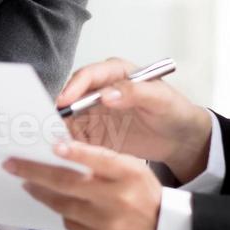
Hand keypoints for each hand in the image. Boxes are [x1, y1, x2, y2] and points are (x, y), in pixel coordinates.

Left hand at [4, 141, 161, 229]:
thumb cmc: (144, 196)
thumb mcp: (133, 169)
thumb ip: (102, 161)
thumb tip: (62, 152)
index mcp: (128, 174)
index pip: (99, 160)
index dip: (76, 153)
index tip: (55, 146)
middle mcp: (118, 199)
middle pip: (68, 184)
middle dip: (35, 172)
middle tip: (13, 164)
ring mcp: (107, 224)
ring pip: (63, 206)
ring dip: (41, 193)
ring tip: (29, 183)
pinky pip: (71, 225)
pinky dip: (64, 213)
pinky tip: (63, 206)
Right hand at [56, 58, 212, 182]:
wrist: (179, 137)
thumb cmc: (173, 110)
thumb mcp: (160, 99)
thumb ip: (134, 92)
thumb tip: (107, 94)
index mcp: (115, 73)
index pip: (88, 76)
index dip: (74, 87)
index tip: (65, 102)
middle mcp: (100, 90)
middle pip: (71, 97)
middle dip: (60, 110)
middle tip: (50, 125)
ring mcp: (95, 113)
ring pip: (69, 120)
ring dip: (61, 130)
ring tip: (56, 144)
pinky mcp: (94, 134)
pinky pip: (76, 139)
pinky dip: (70, 146)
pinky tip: (67, 155)